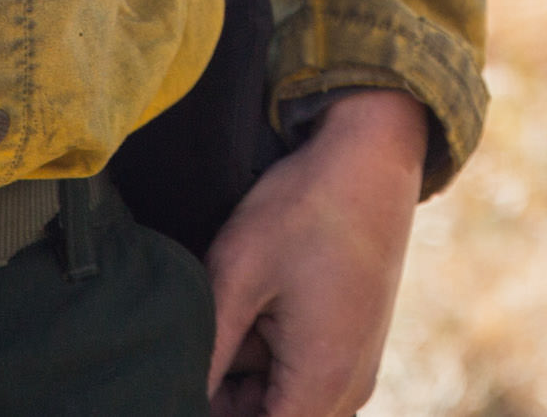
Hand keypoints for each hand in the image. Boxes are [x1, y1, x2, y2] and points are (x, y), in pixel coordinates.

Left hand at [202, 88, 426, 416]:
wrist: (372, 155)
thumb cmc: (303, 209)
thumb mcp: (235, 276)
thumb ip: (204, 354)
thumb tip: (174, 394)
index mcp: (322, 383)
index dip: (209, 412)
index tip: (178, 381)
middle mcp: (349, 390)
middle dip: (224, 395)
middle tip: (197, 339)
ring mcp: (355, 368)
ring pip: (280, 401)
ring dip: (242, 375)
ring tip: (231, 310)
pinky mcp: (354, 346)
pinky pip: (300, 377)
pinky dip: (266, 356)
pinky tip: (253, 306)